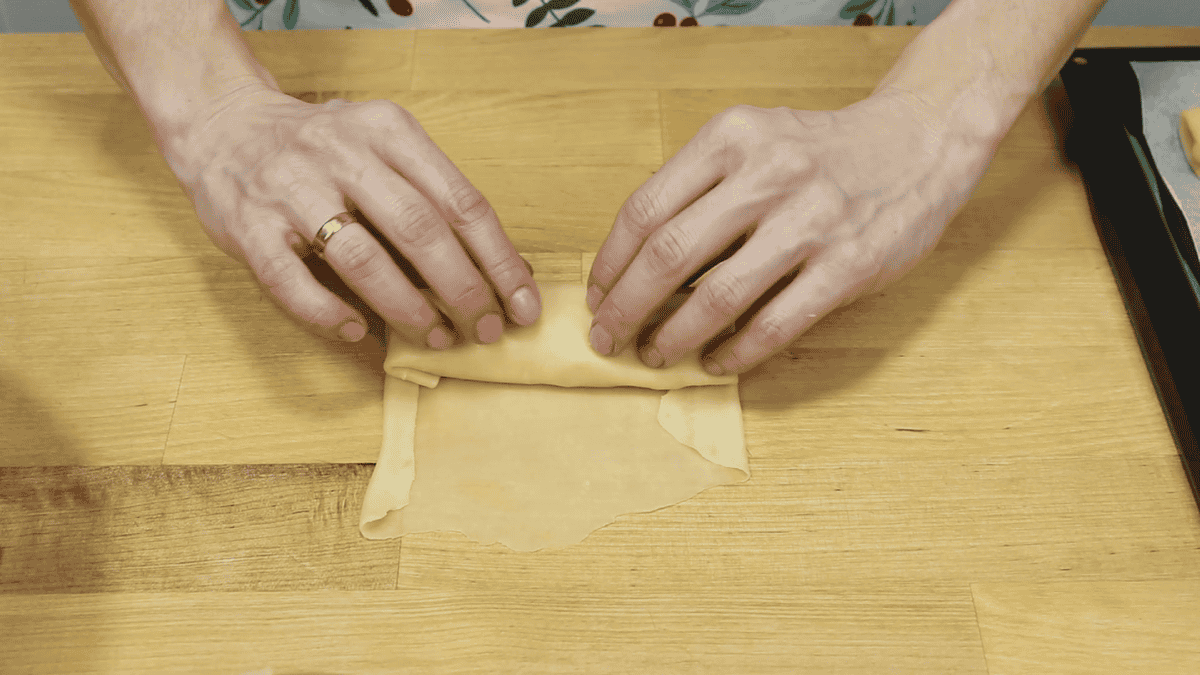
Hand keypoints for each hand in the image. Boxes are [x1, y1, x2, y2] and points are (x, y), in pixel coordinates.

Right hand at [164, 84, 540, 345]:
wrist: (223, 124)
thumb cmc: (323, 149)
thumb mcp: (384, 148)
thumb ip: (435, 196)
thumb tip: (505, 267)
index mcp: (388, 131)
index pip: (460, 201)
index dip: (499, 259)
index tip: (523, 303)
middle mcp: (341, 153)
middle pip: (420, 229)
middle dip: (464, 289)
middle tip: (486, 329)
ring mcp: (291, 189)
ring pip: (361, 257)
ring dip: (407, 306)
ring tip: (435, 335)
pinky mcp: (247, 226)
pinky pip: (290, 283)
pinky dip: (328, 314)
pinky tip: (357, 332)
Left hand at [585, 90, 997, 374]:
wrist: (918, 142)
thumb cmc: (819, 152)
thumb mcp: (753, 141)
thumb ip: (700, 189)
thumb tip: (636, 266)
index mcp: (731, 138)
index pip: (646, 209)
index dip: (611, 263)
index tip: (598, 295)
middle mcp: (768, 174)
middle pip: (669, 254)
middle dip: (627, 307)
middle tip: (608, 338)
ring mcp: (811, 221)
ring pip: (718, 296)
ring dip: (674, 336)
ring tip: (655, 355)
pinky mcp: (848, 265)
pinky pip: (775, 323)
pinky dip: (735, 351)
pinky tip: (715, 362)